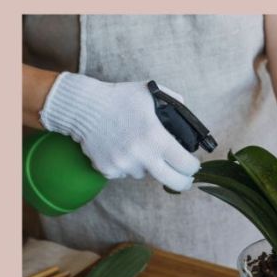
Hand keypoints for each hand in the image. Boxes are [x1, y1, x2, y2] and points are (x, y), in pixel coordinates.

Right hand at [39, 72, 199, 190]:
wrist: (82, 106)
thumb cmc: (119, 98)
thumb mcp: (151, 93)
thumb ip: (175, 104)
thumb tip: (190, 121)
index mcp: (156, 137)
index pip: (187, 165)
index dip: (194, 166)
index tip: (194, 164)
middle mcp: (141, 155)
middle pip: (174, 183)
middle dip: (184, 182)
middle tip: (185, 178)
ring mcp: (123, 165)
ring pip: (146, 174)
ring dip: (148, 166)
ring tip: (137, 145)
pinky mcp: (108, 170)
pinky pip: (125, 173)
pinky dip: (128, 165)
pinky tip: (121, 148)